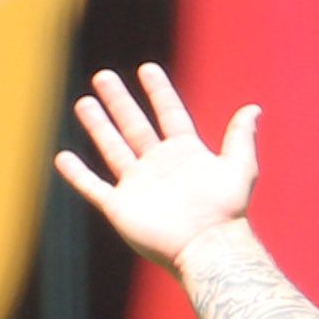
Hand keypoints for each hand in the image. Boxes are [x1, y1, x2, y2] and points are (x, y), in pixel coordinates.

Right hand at [54, 64, 258, 274]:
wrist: (208, 249)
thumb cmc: (226, 212)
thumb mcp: (240, 169)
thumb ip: (241, 138)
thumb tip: (254, 108)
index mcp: (186, 154)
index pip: (170, 114)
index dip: (159, 93)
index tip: (148, 69)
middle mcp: (160, 167)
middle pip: (134, 126)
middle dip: (119, 102)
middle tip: (103, 76)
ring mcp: (139, 187)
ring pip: (113, 149)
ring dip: (98, 126)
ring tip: (84, 102)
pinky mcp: (121, 208)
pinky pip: (94, 188)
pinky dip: (78, 174)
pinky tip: (64, 158)